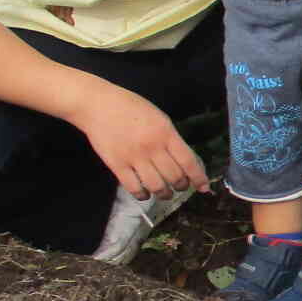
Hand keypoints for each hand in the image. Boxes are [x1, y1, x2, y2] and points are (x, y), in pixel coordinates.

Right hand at [72, 82, 209, 200]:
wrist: (97, 105)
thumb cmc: (131, 107)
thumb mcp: (159, 118)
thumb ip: (171, 138)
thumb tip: (184, 161)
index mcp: (166, 133)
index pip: (188, 162)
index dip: (198, 178)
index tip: (203, 187)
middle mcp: (152, 147)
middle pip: (174, 177)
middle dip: (181, 186)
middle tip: (179, 186)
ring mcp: (134, 158)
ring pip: (157, 186)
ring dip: (164, 194)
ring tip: (165, 193)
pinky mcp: (116, 165)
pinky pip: (134, 188)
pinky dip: (143, 195)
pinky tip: (145, 194)